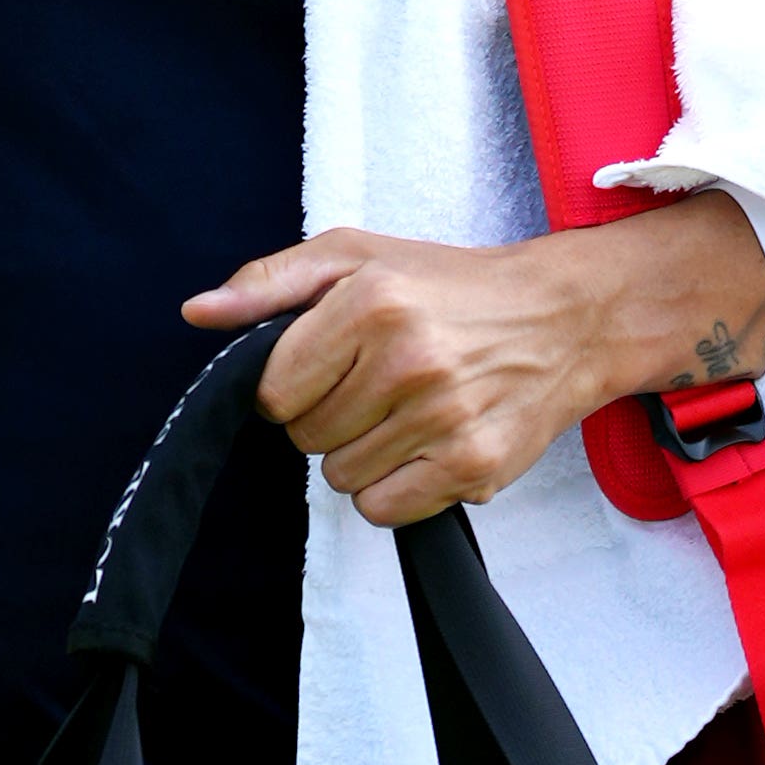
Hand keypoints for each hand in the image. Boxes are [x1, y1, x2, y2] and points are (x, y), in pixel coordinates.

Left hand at [182, 200, 764, 528]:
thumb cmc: (452, 284)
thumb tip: (198, 312)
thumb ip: (269, 282)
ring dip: (360, 453)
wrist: (566, 317)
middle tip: (373, 384)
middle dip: (326, 416)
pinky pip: (384, 509)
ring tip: (404, 410)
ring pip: (341, 478)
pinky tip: (425, 443)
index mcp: (372, 301)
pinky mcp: (476, 466)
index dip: (287, 386)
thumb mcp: (356, 255)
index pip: (273, 390)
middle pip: (305, 437)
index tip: (323, 367)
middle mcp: (409, 359)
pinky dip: (394, 488)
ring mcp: (445, 418)